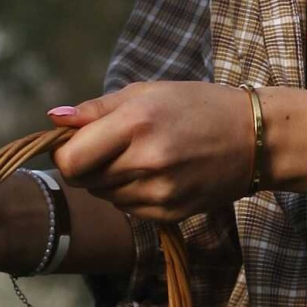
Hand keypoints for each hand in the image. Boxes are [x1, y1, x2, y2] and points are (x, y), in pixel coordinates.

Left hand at [46, 80, 254, 221]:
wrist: (254, 139)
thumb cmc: (197, 106)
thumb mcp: (147, 92)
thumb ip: (96, 109)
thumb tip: (52, 119)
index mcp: (137, 122)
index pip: (70, 160)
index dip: (65, 152)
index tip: (77, 141)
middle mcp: (147, 161)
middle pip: (83, 180)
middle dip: (87, 163)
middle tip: (114, 145)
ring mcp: (160, 192)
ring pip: (103, 196)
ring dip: (109, 179)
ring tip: (142, 156)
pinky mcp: (170, 214)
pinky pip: (127, 209)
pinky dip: (131, 193)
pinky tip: (157, 174)